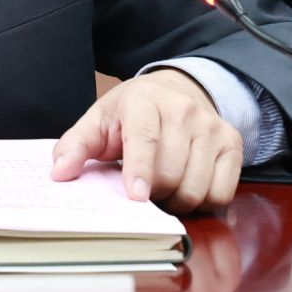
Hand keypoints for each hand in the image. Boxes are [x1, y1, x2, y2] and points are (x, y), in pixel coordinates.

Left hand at [50, 69, 243, 213]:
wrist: (176, 90)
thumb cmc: (131, 112)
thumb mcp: (98, 120)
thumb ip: (76, 145)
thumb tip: (59, 173)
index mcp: (144, 102)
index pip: (144, 140)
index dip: (140, 171)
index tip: (136, 197)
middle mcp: (183, 111)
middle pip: (170, 174)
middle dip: (153, 193)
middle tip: (142, 188)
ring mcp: (212, 126)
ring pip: (196, 188)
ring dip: (176, 200)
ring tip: (163, 186)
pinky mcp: (232, 142)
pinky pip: (221, 191)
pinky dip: (203, 201)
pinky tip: (188, 186)